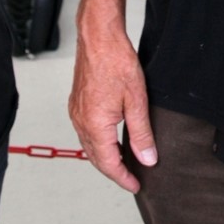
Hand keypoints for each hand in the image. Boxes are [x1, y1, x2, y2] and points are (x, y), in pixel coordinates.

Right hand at [69, 18, 157, 193]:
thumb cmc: (116, 61)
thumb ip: (141, 133)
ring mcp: (76, 112)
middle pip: (96, 158)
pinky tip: (110, 140)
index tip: (135, 186)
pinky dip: (98, 143)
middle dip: (114, 172)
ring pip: (89, 146)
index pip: (109, 163)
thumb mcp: (136, 101)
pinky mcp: (77, 103)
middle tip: (131, 179)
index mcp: (95, 125)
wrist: (99, 37)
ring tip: (124, 163)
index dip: (123, 178)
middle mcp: (81, 121)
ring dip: (105, 158)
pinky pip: (85, 133)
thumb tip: (147, 158)